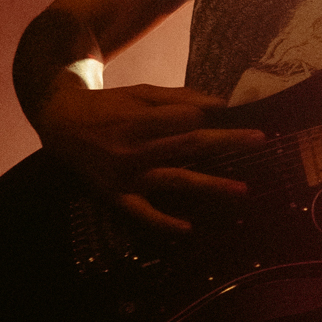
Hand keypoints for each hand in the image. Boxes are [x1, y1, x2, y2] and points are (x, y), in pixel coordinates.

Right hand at [35, 82, 260, 234]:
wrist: (61, 122)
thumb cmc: (109, 106)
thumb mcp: (140, 93)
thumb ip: (179, 97)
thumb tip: (220, 104)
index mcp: (139, 119)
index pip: (186, 119)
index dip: (207, 116)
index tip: (228, 115)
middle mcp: (134, 148)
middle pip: (190, 145)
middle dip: (227, 141)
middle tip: (260, 139)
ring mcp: (127, 175)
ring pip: (175, 179)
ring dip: (211, 185)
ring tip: (243, 189)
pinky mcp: (117, 196)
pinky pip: (143, 213)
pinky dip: (164, 223)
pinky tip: (187, 229)